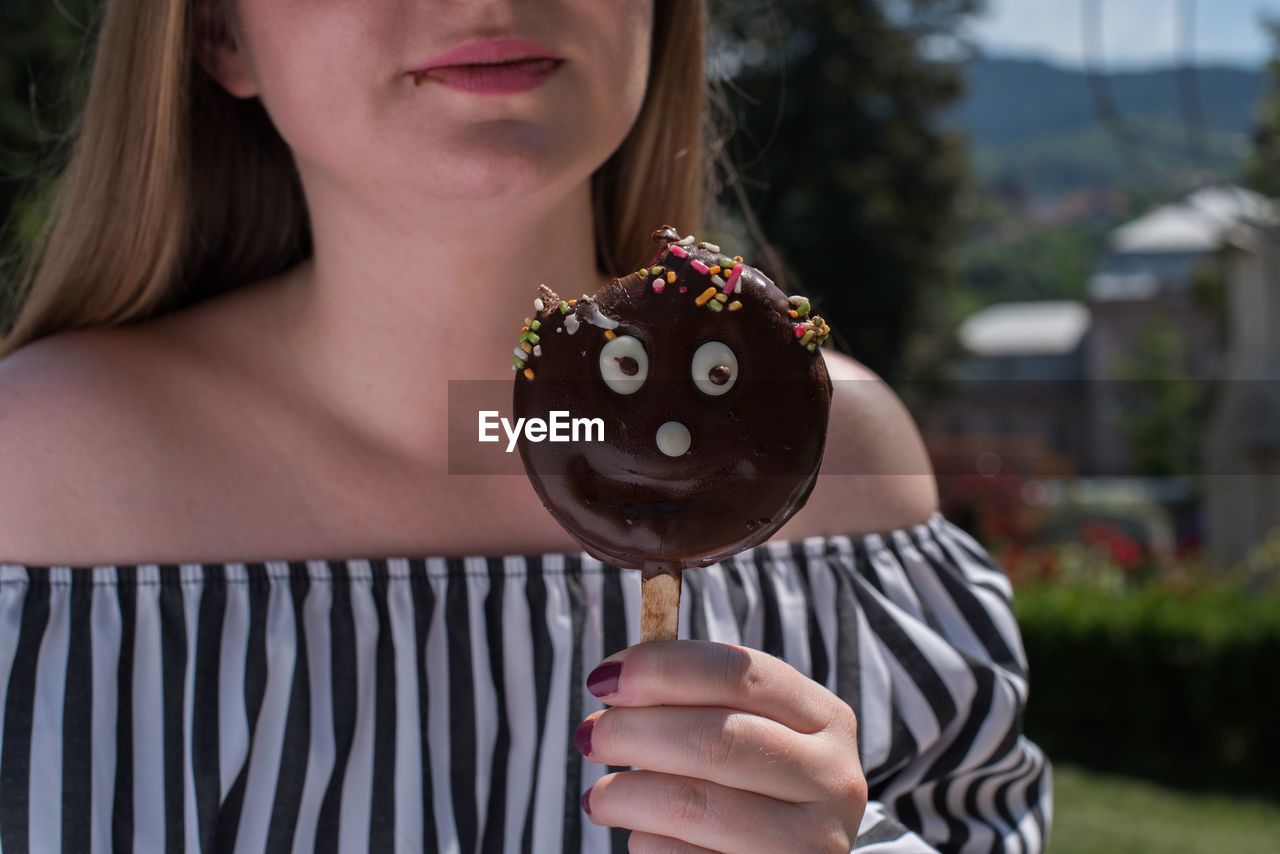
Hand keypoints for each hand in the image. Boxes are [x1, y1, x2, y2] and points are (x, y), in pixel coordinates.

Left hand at [576, 640, 867, 853]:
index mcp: (826, 720)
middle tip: (591, 735)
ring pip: (692, 804)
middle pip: (715, 738)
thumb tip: (616, 676)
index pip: (740, 673)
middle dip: (634, 731)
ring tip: (600, 796)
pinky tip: (642, 836)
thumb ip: (701, 697)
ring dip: (626, 793)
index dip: (663, 669)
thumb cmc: (753, 787)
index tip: (604, 678)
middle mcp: (832, 779)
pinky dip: (647, 843)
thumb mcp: (751, 731)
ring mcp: (809, 843)